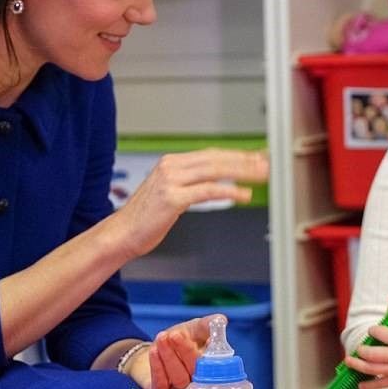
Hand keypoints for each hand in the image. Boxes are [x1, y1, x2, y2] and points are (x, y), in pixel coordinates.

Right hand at [118, 148, 267, 256]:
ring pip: (215, 171)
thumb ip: (190, 183)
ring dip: (242, 172)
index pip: (212, 154)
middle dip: (245, 160)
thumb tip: (216, 180)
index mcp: (172, 162)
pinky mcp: (171, 198)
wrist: (120, 234)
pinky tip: (243, 195)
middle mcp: (171, 166)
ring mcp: (170, 181)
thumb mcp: (170, 192)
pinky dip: (228, 192)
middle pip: (216, 159)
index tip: (257, 157)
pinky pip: (207, 191)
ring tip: (261, 176)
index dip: (237, 155)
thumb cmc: (145, 218)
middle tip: (267, 163)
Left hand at [126, 314, 216, 388]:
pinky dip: (158, 367)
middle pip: (195, 371)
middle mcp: (198, 379)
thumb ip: (208, 324)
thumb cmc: (184, 336)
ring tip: (162, 337)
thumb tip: (220, 320)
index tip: (205, 339)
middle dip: (184, 351)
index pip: (211, 363)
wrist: (162, 345)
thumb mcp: (196, 327)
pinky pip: (161, 384)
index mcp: (210, 365)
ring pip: (179, 377)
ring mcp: (181, 387)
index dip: (208, 354)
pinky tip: (154, 350)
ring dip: (169, 357)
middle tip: (174, 335)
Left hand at [344, 323, 387, 388]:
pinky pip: (379, 385)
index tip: (371, 331)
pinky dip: (368, 386)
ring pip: (370, 368)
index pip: (381, 333)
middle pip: (370, 352)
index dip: (373, 331)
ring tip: (349, 361)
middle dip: (361, 349)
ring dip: (357, 365)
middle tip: (359, 348)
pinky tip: (360, 385)